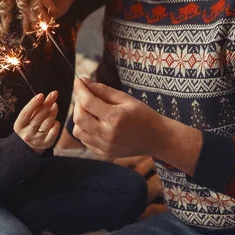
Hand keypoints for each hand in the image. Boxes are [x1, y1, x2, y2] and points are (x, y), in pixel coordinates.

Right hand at [14, 91, 60, 154]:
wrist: (29, 145)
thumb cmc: (29, 126)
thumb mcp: (27, 118)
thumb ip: (34, 109)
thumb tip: (46, 98)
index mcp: (19, 126)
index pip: (26, 113)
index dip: (33, 103)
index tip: (41, 95)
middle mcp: (27, 134)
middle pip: (38, 116)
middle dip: (47, 103)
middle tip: (54, 94)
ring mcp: (37, 139)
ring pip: (47, 123)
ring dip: (53, 112)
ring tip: (55, 105)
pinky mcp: (46, 143)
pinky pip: (54, 131)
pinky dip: (56, 124)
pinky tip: (55, 120)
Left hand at [73, 78, 202, 173]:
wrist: (156, 138)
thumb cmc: (143, 115)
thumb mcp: (126, 98)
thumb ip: (103, 90)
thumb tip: (84, 82)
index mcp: (115, 118)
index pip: (88, 102)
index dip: (80, 89)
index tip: (78, 81)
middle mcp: (108, 134)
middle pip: (79, 117)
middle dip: (78, 103)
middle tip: (86, 96)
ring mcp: (105, 146)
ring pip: (77, 131)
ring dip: (79, 117)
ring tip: (90, 111)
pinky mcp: (104, 153)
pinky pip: (84, 140)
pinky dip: (84, 129)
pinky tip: (95, 122)